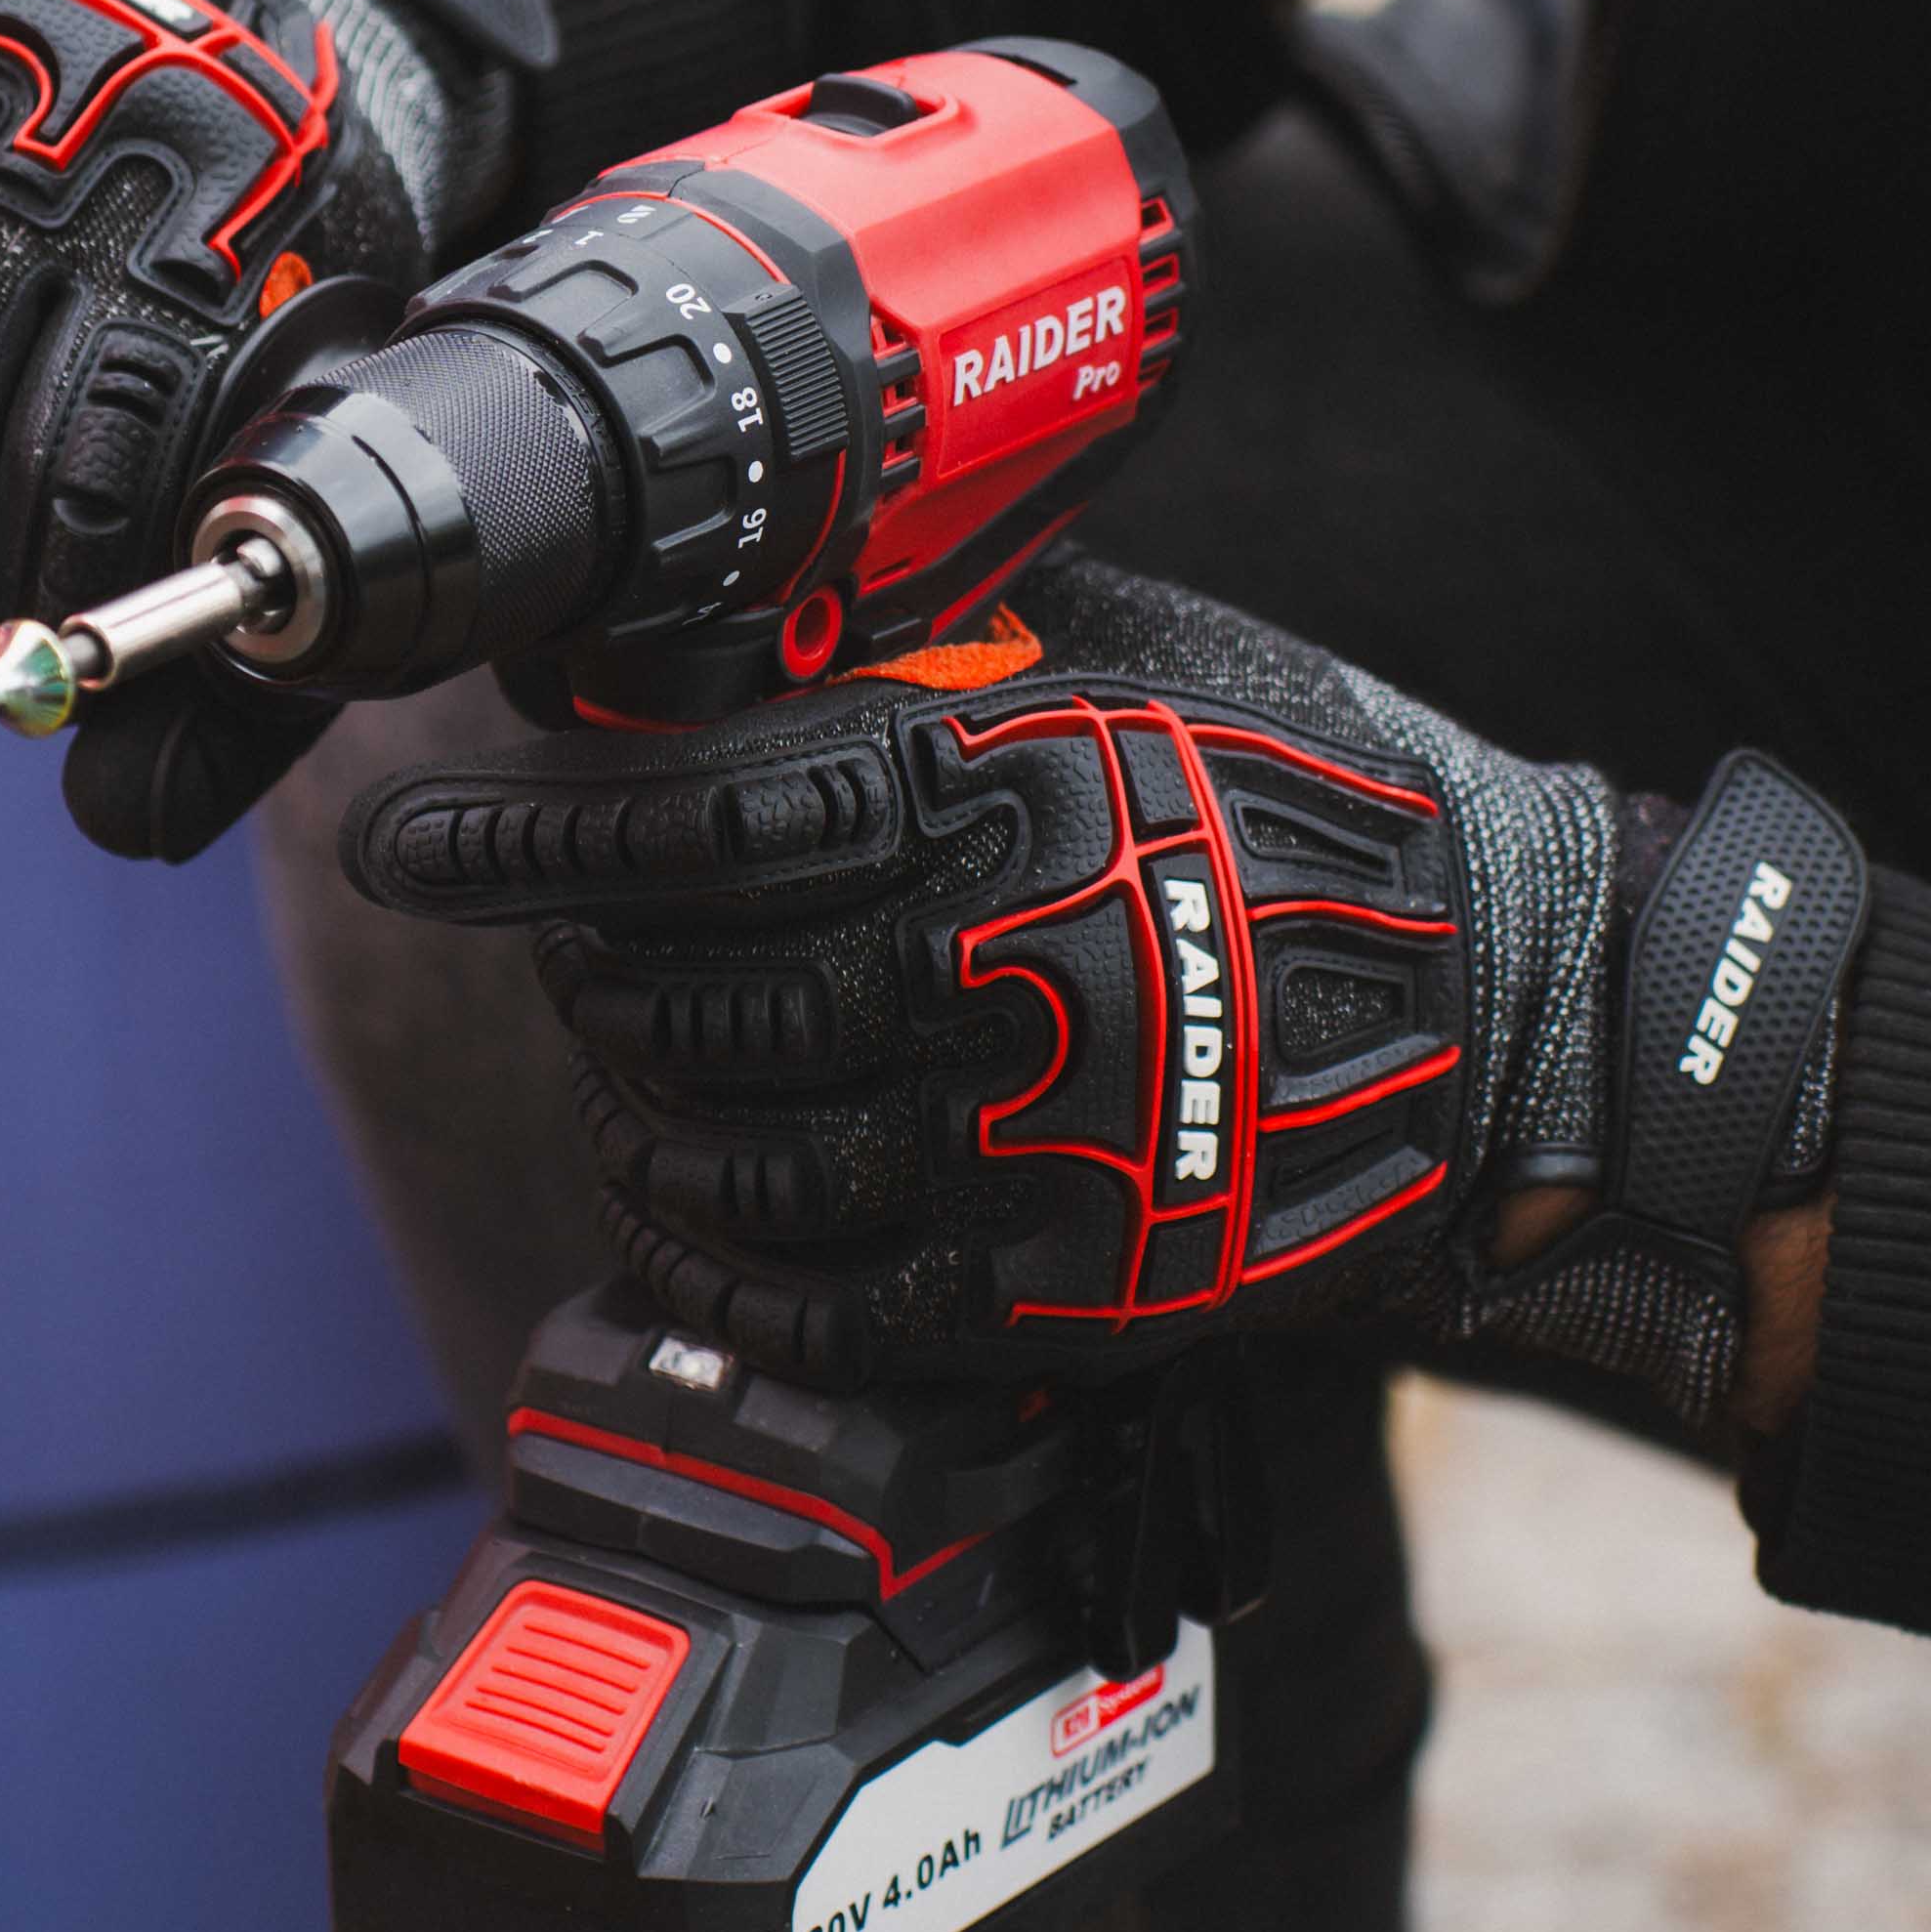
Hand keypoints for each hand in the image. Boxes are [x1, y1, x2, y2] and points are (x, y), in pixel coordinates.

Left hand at [344, 552, 1857, 1417]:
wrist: (1523, 1013)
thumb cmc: (1317, 807)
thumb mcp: (1133, 657)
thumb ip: (927, 650)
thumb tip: (716, 632)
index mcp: (996, 789)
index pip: (677, 819)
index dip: (512, 838)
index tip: (407, 842)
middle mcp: (990, 962)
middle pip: (677, 990)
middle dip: (579, 976)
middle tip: (564, 956)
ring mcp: (1025, 1140)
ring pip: (726, 1152)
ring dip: (630, 1118)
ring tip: (620, 1078)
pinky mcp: (1063, 1283)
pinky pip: (821, 1300)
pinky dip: (708, 1265)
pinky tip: (671, 1222)